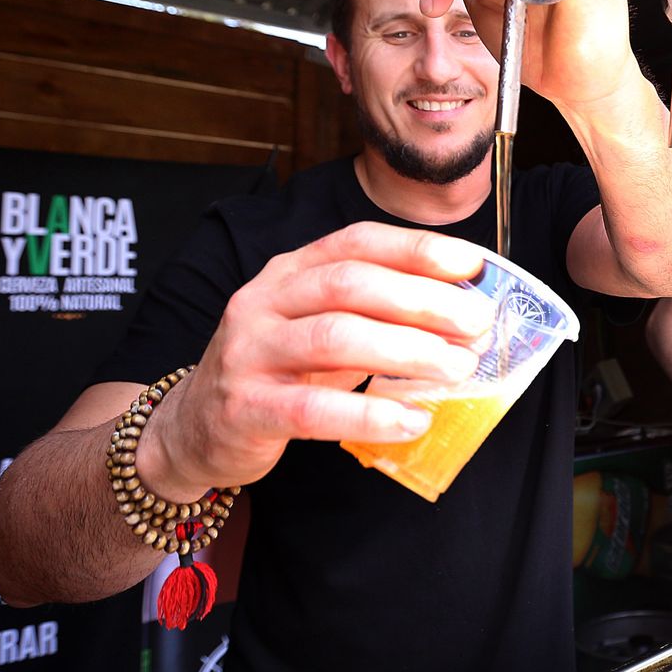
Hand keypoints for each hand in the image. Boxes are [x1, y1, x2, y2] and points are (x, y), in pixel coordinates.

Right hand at [137, 223, 496, 498]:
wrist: (193, 428)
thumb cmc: (277, 373)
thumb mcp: (321, 330)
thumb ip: (377, 319)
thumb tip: (464, 318)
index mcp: (289, 272)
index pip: (357, 242)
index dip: (417, 250)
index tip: (473, 266)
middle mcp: (264, 301)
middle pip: (351, 284)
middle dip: (423, 301)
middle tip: (478, 324)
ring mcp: (249, 353)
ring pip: (335, 337)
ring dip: (406, 351)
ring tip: (458, 369)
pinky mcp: (245, 408)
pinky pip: (314, 409)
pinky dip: (370, 416)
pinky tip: (413, 421)